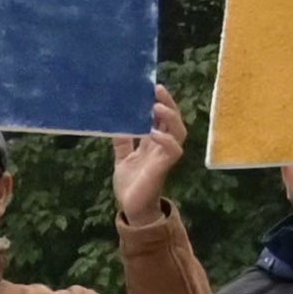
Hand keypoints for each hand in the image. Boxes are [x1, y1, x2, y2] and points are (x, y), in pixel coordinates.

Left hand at [115, 83, 189, 224]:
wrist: (131, 206)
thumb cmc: (130, 183)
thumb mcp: (123, 157)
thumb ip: (123, 141)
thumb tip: (114, 124)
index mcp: (153, 142)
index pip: (162, 117)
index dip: (160, 102)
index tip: (152, 87)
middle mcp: (162, 146)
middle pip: (173, 120)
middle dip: (168, 104)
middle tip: (157, 89)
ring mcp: (165, 156)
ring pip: (178, 132)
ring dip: (170, 118)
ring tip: (157, 107)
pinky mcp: (164, 168)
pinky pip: (173, 151)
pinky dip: (165, 140)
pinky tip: (154, 132)